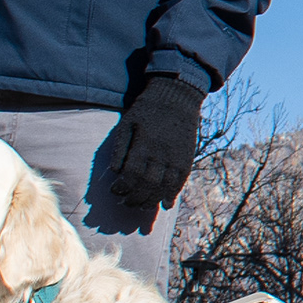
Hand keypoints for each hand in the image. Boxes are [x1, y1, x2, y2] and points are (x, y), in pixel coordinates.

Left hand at [104, 73, 204, 214]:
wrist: (177, 95)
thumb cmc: (147, 108)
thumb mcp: (127, 123)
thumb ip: (120, 147)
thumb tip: (115, 171)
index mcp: (143, 145)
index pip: (131, 175)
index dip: (122, 187)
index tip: (115, 191)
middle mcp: (161, 154)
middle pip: (147, 185)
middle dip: (135, 198)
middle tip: (126, 204)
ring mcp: (176, 157)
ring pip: (164, 187)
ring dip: (152, 200)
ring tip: (142, 206)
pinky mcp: (187, 158)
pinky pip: (180, 181)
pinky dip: (173, 195)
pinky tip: (166, 204)